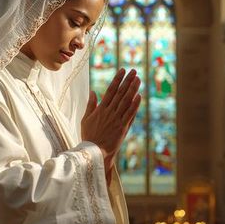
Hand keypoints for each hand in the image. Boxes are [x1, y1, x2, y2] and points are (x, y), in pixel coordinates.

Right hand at [81, 69, 140, 183]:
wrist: (94, 152)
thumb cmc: (88, 137)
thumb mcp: (85, 119)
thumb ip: (90, 105)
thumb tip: (93, 91)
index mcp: (100, 109)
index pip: (110, 90)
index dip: (117, 79)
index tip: (122, 70)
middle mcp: (109, 112)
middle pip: (120, 93)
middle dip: (127, 80)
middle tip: (134, 70)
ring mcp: (117, 119)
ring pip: (126, 101)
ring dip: (133, 89)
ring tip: (138, 79)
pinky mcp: (123, 127)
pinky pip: (130, 114)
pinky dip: (135, 105)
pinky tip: (139, 96)